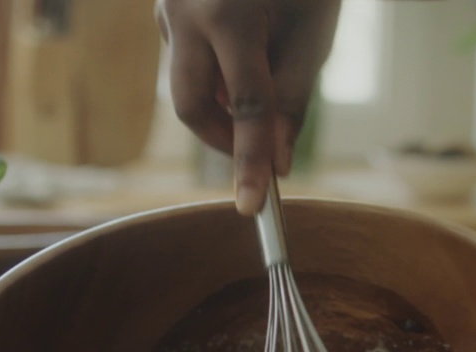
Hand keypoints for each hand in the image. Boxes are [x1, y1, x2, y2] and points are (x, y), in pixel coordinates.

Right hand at [155, 0, 340, 213]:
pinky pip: (189, 58)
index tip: (253, 208)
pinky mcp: (162, 8)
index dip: (251, 161)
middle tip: (261, 148)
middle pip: (191, 106)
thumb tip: (276, 161)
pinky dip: (220, 69)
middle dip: (226, 138)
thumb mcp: (313, 32)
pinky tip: (247, 34)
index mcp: (229, 13)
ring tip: (267, 53)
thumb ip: (293, 99)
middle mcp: (183, 11)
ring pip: (191, 82)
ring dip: (229, 93)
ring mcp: (164, 7)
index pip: (247, 107)